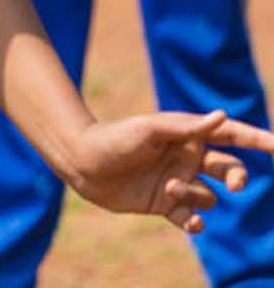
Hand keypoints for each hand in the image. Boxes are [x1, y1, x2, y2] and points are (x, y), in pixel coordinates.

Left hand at [65, 110, 273, 232]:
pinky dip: (194, 222)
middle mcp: (187, 159)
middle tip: (235, 184)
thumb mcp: (150, 129)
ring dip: (195, 196)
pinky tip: (188, 221)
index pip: (231, 136)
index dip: (258, 140)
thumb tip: (222, 116)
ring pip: (209, 197)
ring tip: (168, 187)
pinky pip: (192, 219)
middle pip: (230, 170)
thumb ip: (187, 127)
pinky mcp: (165, 205)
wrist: (82, 162)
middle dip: (238, 177)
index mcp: (187, 135)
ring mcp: (178, 182)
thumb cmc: (115, 139)